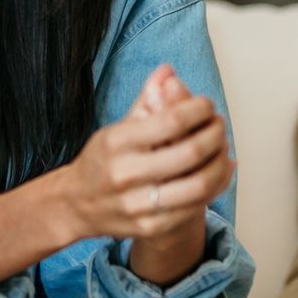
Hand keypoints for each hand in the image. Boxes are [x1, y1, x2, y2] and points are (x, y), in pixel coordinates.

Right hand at [58, 66, 232, 241]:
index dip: (198, 110)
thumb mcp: (117, 128)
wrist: (75, 205)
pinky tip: (220, 171)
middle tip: (219, 125)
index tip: (206, 105)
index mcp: (117, 142)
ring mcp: (138, 204)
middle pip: (189, 153)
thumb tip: (168, 71)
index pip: (171, 120)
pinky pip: (195, 207)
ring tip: (222, 148)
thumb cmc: (102, 160)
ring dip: (220, 163)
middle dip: (214, 135)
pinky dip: (216, 186)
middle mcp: (126, 173)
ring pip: (198, 185)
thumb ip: (146, 100)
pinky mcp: (150, 227)